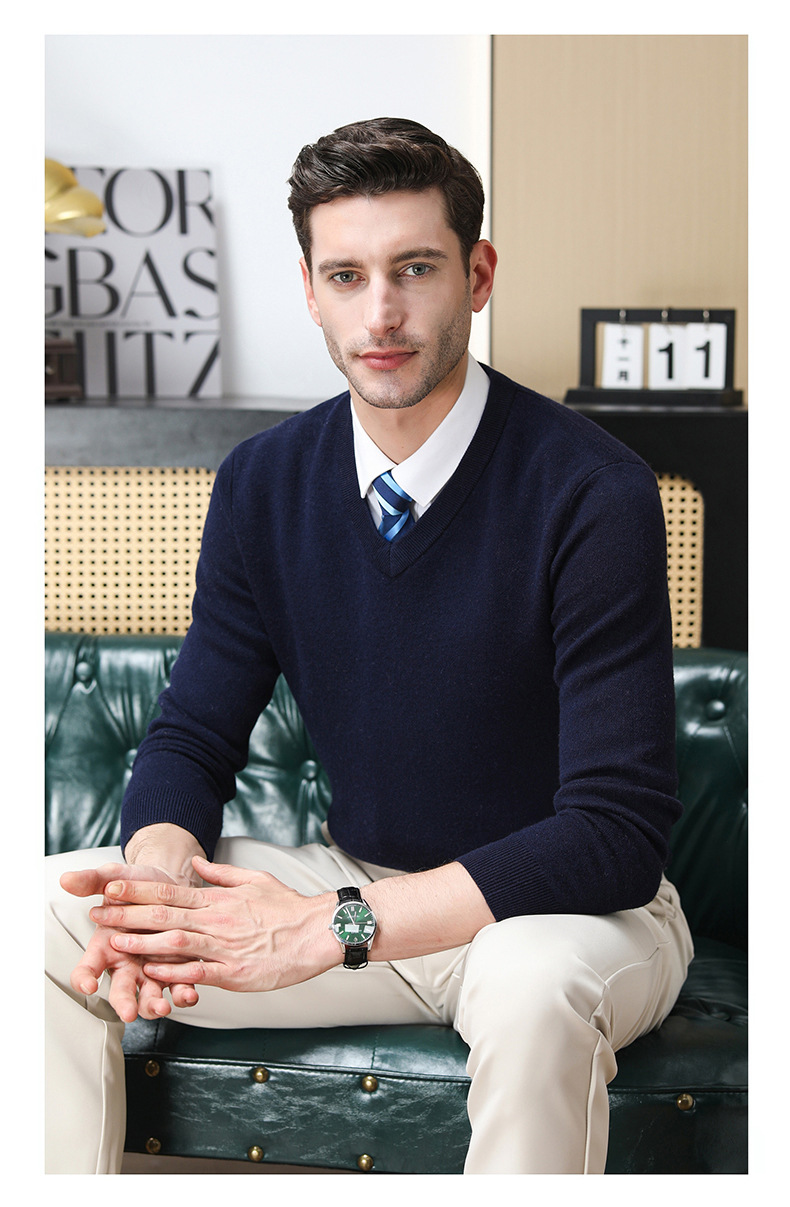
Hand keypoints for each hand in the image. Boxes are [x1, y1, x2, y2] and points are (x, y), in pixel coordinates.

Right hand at [60, 862, 200, 1021]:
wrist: (169, 883)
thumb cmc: (136, 886)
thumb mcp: (113, 878)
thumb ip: (91, 881)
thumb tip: (67, 879)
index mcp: (106, 946)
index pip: (88, 968)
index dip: (84, 977)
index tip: (87, 983)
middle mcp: (127, 963)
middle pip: (120, 990)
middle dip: (124, 1003)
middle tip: (129, 1012)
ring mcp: (152, 968)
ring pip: (150, 995)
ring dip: (155, 1004)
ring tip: (162, 1007)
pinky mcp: (177, 968)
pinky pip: (179, 985)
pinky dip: (184, 992)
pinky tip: (190, 993)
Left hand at [87, 856, 339, 993]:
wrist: (318, 931)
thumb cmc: (288, 907)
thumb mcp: (254, 879)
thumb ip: (221, 873)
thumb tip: (195, 863)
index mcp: (218, 899)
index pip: (169, 890)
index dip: (137, 889)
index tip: (110, 886)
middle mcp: (216, 921)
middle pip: (163, 915)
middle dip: (126, 915)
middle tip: (97, 915)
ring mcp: (224, 948)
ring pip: (174, 943)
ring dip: (140, 944)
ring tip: (113, 944)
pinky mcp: (234, 974)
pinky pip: (197, 973)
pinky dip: (172, 973)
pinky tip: (150, 973)